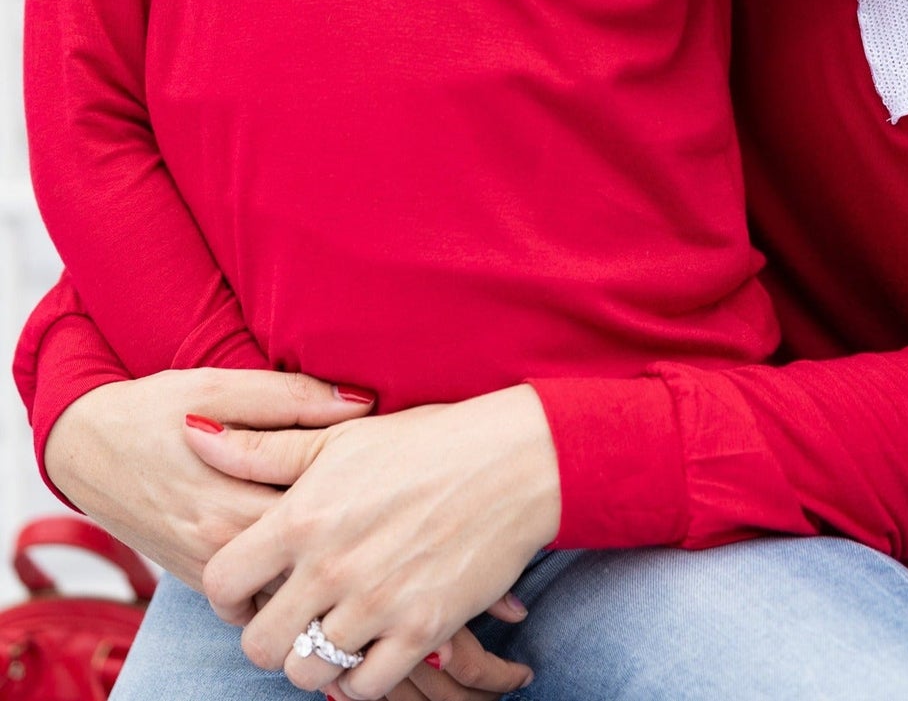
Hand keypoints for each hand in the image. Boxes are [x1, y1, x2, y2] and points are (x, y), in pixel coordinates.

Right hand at [44, 369, 374, 589]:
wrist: (84, 450)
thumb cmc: (156, 409)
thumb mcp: (222, 387)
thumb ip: (294, 399)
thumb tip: (363, 401)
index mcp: (235, 496)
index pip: (322, 510)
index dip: (364, 492)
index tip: (389, 470)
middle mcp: (221, 545)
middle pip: (308, 556)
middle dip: (348, 533)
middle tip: (381, 503)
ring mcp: (208, 569)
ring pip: (286, 586)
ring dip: (316, 562)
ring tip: (351, 528)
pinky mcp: (197, 580)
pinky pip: (256, 596)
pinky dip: (284, 578)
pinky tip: (306, 548)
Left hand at [185, 386, 559, 697]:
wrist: (513, 461)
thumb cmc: (424, 443)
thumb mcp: (339, 438)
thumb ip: (262, 449)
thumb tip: (191, 434)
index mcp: (303, 514)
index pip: (222, 583)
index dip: (228, 596)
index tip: (251, 590)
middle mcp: (332, 565)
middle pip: (259, 646)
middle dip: (269, 636)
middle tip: (294, 615)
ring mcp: (377, 603)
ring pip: (308, 673)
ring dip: (316, 658)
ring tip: (335, 628)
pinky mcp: (422, 629)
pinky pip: (364, 688)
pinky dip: (360, 677)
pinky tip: (370, 645)